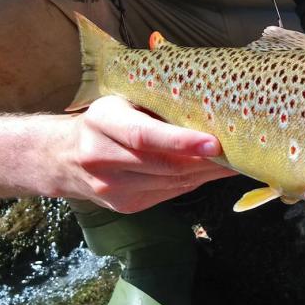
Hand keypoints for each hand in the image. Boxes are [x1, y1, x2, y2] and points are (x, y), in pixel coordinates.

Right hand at [51, 96, 237, 212]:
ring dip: (208, 173)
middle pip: (165, 165)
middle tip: (242, 151)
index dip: (180, 141)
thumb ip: (153, 101)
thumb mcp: (120, 100)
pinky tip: (214, 172)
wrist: (62, 157)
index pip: (144, 136)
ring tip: (238, 161)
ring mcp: (112, 188)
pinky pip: (169, 193)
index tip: (215, 142)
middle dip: (208, 160)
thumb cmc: (105, 119)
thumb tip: (208, 98)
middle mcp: (102, 158)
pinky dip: (195, 182)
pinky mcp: (125, 206)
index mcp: (102, 121)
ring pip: (172, 183)